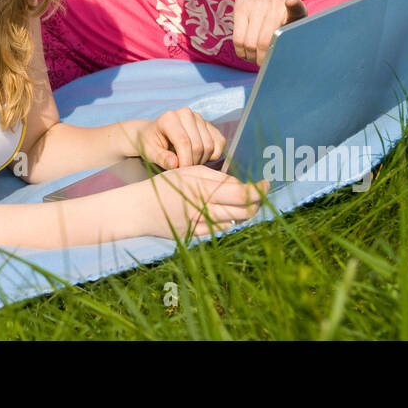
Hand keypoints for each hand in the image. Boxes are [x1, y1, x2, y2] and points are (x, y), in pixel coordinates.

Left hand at [132, 107, 226, 169]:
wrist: (154, 133)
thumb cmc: (150, 142)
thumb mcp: (149, 151)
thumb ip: (161, 157)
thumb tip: (174, 164)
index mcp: (169, 118)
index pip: (184, 142)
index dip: (185, 161)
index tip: (180, 173)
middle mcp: (186, 113)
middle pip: (199, 146)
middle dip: (192, 163)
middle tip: (182, 169)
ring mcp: (199, 118)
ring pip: (210, 146)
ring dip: (202, 160)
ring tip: (188, 162)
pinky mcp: (209, 124)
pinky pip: (220, 142)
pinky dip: (213, 155)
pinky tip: (199, 156)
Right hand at [140, 166, 268, 239]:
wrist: (140, 209)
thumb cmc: (166, 185)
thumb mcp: (190, 171)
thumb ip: (217, 178)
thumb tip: (239, 186)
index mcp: (203, 188)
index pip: (241, 192)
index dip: (259, 189)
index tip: (266, 183)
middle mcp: (204, 208)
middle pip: (244, 211)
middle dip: (257, 202)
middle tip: (259, 193)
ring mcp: (201, 224)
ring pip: (235, 221)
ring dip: (244, 212)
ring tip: (241, 201)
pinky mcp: (197, 235)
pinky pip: (221, 229)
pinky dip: (227, 220)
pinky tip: (222, 211)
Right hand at [231, 0, 305, 65]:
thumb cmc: (282, 4)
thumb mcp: (295, 11)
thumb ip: (295, 29)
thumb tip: (287, 58)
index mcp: (292, 7)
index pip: (294, 7)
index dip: (293, 5)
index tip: (290, 2)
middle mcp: (273, 4)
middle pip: (265, 41)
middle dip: (265, 60)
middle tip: (266, 65)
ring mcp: (255, 6)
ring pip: (249, 44)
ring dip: (252, 58)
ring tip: (256, 59)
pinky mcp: (240, 8)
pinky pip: (237, 39)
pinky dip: (241, 52)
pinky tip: (246, 53)